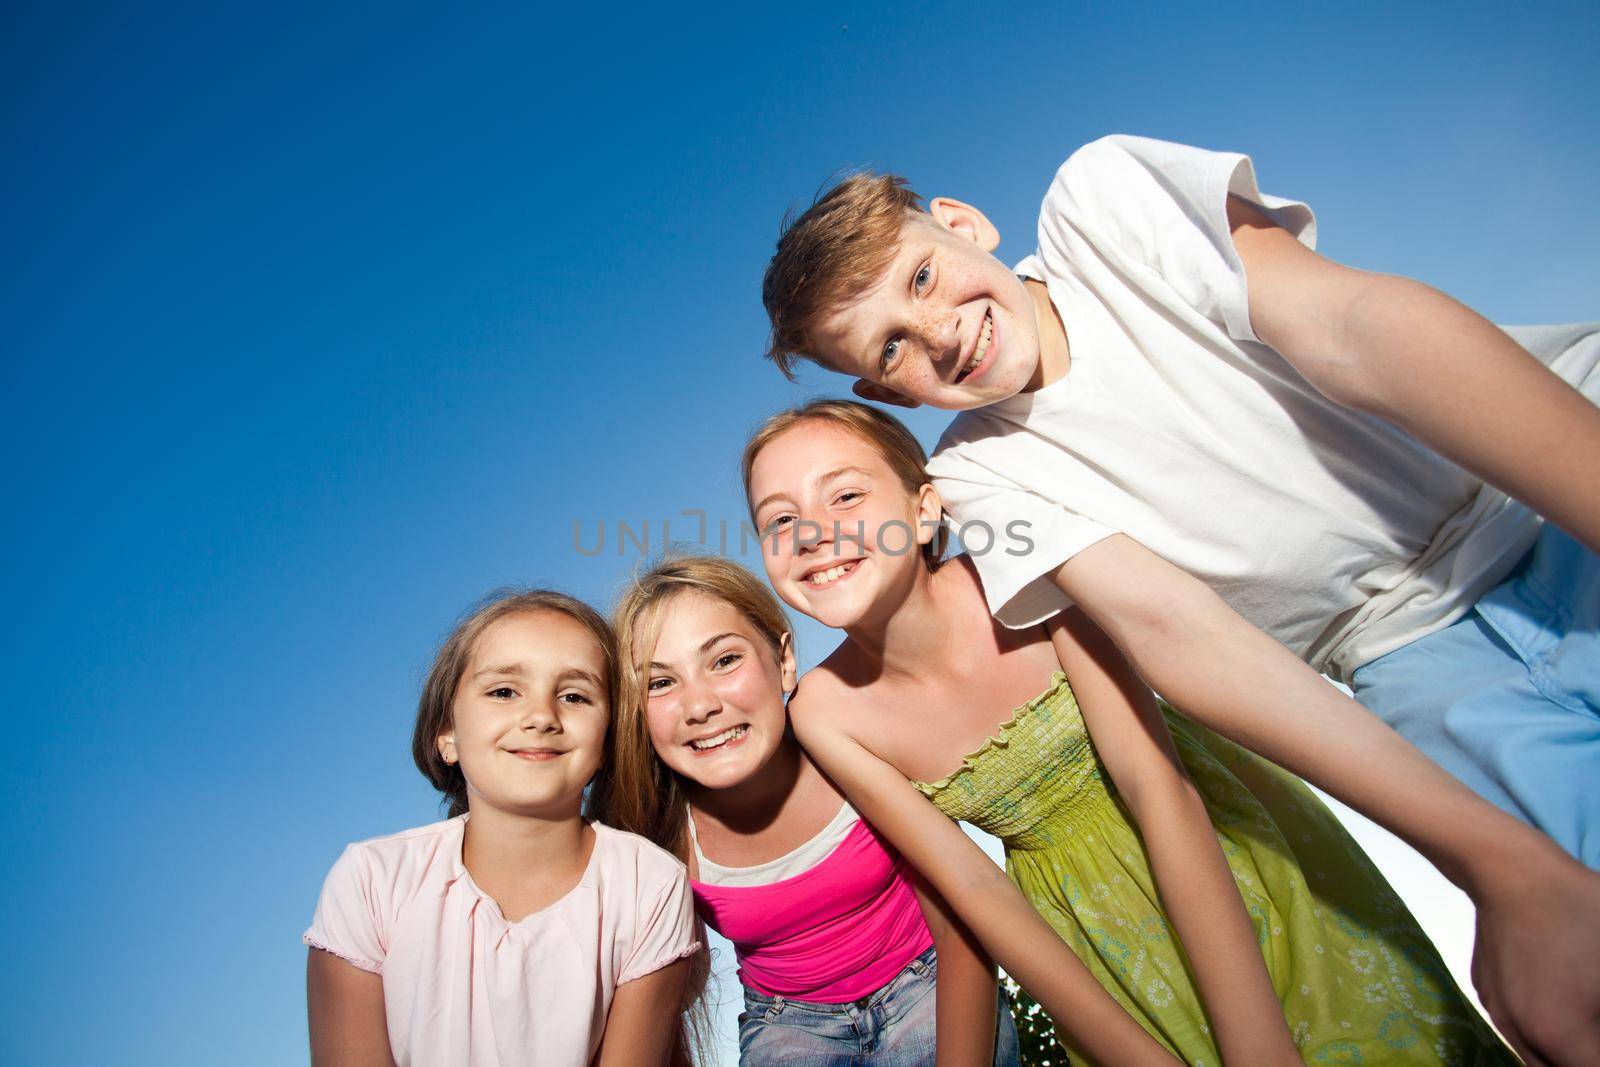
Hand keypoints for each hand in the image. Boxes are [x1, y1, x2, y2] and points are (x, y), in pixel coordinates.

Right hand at [1471, 859, 1599, 1065]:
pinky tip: (1557, 1002)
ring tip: (1584, 1031)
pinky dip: (1540, 1031)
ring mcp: (1497, 1012)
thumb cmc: (1577, 910)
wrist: (1508, 868)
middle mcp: (1520, 1033)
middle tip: (1597, 1040)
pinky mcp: (1485, 992)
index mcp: (1559, 1034)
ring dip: (1562, 1054)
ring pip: (1533, 1058)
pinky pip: (1516, 1030)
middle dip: (1583, 1062)